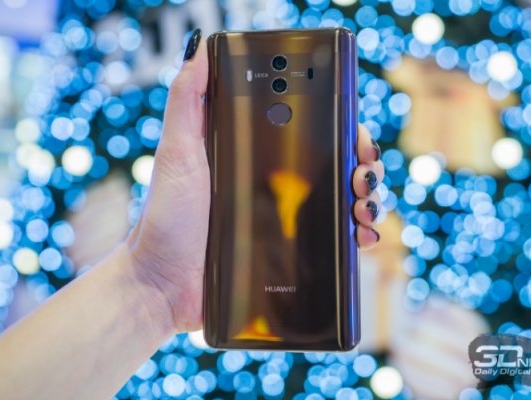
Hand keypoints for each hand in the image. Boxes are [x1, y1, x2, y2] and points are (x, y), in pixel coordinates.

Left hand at [125, 30, 384, 332]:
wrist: (162, 284)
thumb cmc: (165, 219)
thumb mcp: (176, 153)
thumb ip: (188, 102)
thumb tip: (201, 49)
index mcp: (256, 157)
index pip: (309, 133)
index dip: (339, 129)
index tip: (354, 132)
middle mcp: (276, 185)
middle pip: (335, 166)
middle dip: (362, 164)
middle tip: (363, 172)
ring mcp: (286, 221)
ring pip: (343, 202)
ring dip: (367, 198)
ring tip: (363, 204)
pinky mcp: (290, 255)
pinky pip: (335, 242)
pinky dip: (358, 236)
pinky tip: (363, 236)